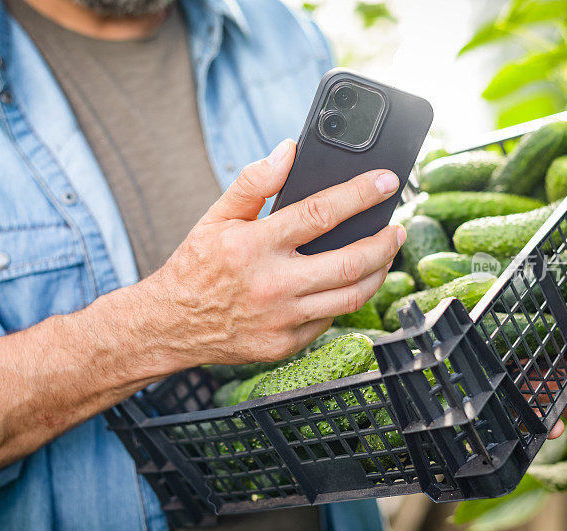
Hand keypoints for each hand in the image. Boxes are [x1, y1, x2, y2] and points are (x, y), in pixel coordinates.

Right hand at [126, 139, 405, 371]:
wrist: (170, 325)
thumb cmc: (197, 267)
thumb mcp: (216, 217)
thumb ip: (254, 182)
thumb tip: (289, 151)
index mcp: (253, 246)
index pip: (320, 213)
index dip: (360, 194)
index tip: (386, 181)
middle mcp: (272, 285)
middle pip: (350, 262)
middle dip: (385, 241)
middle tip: (395, 227)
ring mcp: (282, 319)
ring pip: (352, 296)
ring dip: (379, 272)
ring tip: (384, 253)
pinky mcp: (286, 344)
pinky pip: (331, 318)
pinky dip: (347, 297)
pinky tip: (350, 282)